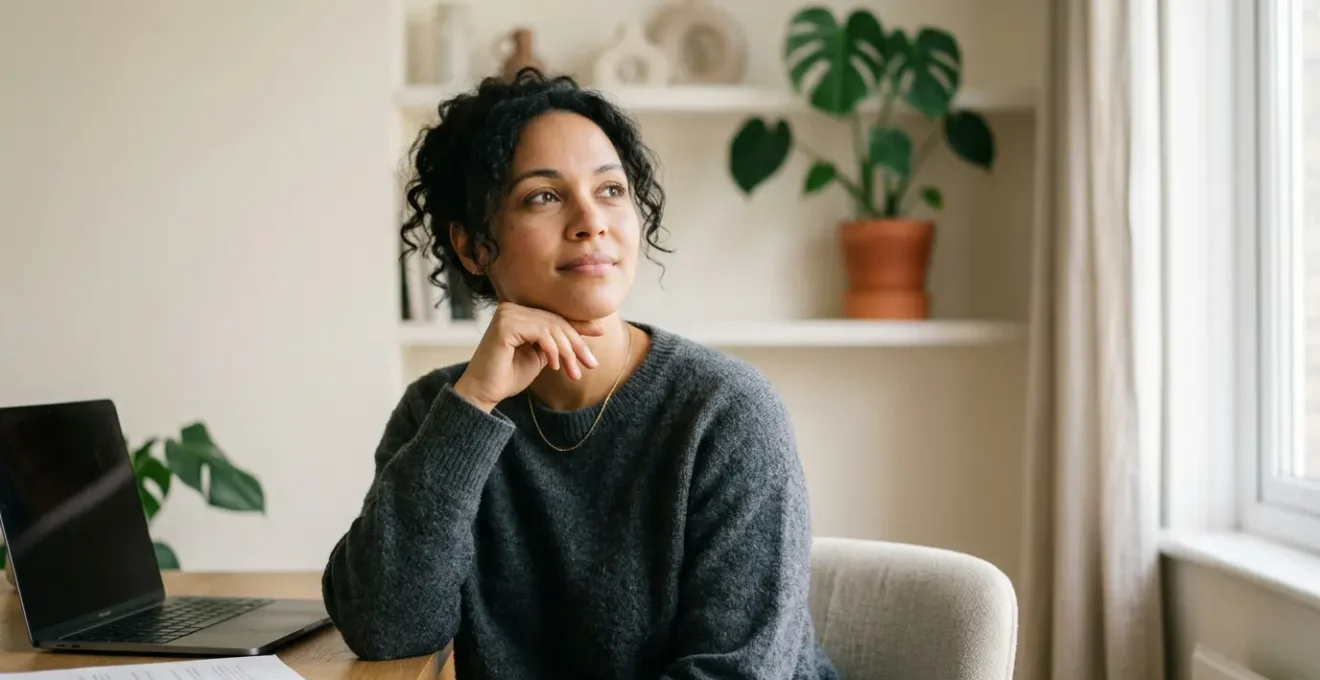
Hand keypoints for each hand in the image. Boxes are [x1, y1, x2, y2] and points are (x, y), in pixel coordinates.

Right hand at [453, 303, 604, 411]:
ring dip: (567, 351)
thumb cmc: (508, 375)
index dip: (578, 325)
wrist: (483, 392)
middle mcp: (512, 309)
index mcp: (519, 313)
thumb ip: (557, 342)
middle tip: (591, 364)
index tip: (600, 333)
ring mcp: (507, 314)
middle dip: (576, 344)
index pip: (554, 317)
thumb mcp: (541, 356)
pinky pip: (541, 333)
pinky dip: (552, 350)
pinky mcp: (505, 325)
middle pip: (555, 322)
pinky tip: (554, 366)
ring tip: (573, 372)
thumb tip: (590, 329)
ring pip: (551, 327)